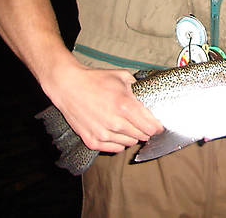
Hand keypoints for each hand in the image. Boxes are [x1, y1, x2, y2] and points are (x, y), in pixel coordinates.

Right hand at [47, 63, 164, 153]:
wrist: (68, 86)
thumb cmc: (95, 80)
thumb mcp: (121, 76)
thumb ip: (138, 88)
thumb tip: (149, 97)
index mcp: (125, 106)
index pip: (150, 127)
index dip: (157, 127)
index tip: (158, 126)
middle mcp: (115, 123)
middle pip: (142, 136)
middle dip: (145, 130)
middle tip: (141, 122)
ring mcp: (103, 134)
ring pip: (129, 143)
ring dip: (131, 136)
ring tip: (126, 124)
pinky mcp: (92, 141)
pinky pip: (115, 148)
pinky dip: (118, 142)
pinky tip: (116, 132)